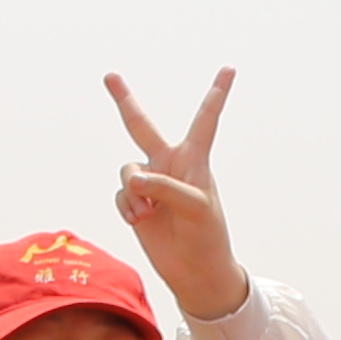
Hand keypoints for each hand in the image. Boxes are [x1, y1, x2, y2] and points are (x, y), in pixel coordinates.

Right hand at [104, 67, 247, 318]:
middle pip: (142, 127)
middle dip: (125, 101)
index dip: (217, 93)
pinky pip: (121, 194)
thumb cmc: (206, 236)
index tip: (229, 68)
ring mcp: (151, 183)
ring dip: (133, 192)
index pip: (205, 120)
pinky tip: (140, 221)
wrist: (194, 271)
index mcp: (194, 159)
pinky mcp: (136, 203)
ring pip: (127, 171)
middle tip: (110, 76)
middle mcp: (170, 164)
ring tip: (147, 213)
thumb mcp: (194, 208)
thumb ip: (164, 188)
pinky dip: (127, 207)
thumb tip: (134, 178)